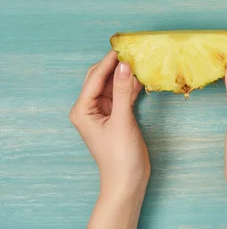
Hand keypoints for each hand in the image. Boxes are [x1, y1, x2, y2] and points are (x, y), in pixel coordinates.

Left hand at [69, 51, 149, 197]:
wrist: (127, 182)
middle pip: (101, 78)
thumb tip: (124, 65)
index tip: (123, 46)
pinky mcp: (118, 116)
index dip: (109, 61)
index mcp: (83, 109)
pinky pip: (123, 95)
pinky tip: (142, 77)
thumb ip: (122, 92)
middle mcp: (90, 108)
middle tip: (132, 50)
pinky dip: (131, 86)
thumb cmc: (120, 156)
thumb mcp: (122, 121)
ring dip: (124, 74)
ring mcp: (104, 112)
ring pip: (113, 85)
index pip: (95, 78)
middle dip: (115, 65)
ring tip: (140, 59)